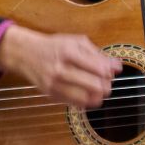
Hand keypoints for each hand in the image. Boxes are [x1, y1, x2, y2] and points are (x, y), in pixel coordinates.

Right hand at [0, 24, 122, 108]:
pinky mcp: (51, 95)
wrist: (27, 54)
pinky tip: (89, 95)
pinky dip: (86, 101)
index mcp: (69, 52)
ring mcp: (55, 85)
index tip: (114, 71)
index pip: (97, 67)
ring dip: (98, 96)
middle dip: (106, 86)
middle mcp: (61, 70)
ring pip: (85, 98)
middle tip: (108, 83)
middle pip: (93, 85)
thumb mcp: (76, 41)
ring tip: (101, 90)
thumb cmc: (55, 45)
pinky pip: (74, 103)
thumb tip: (117, 66)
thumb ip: (97, 53)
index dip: (110, 72)